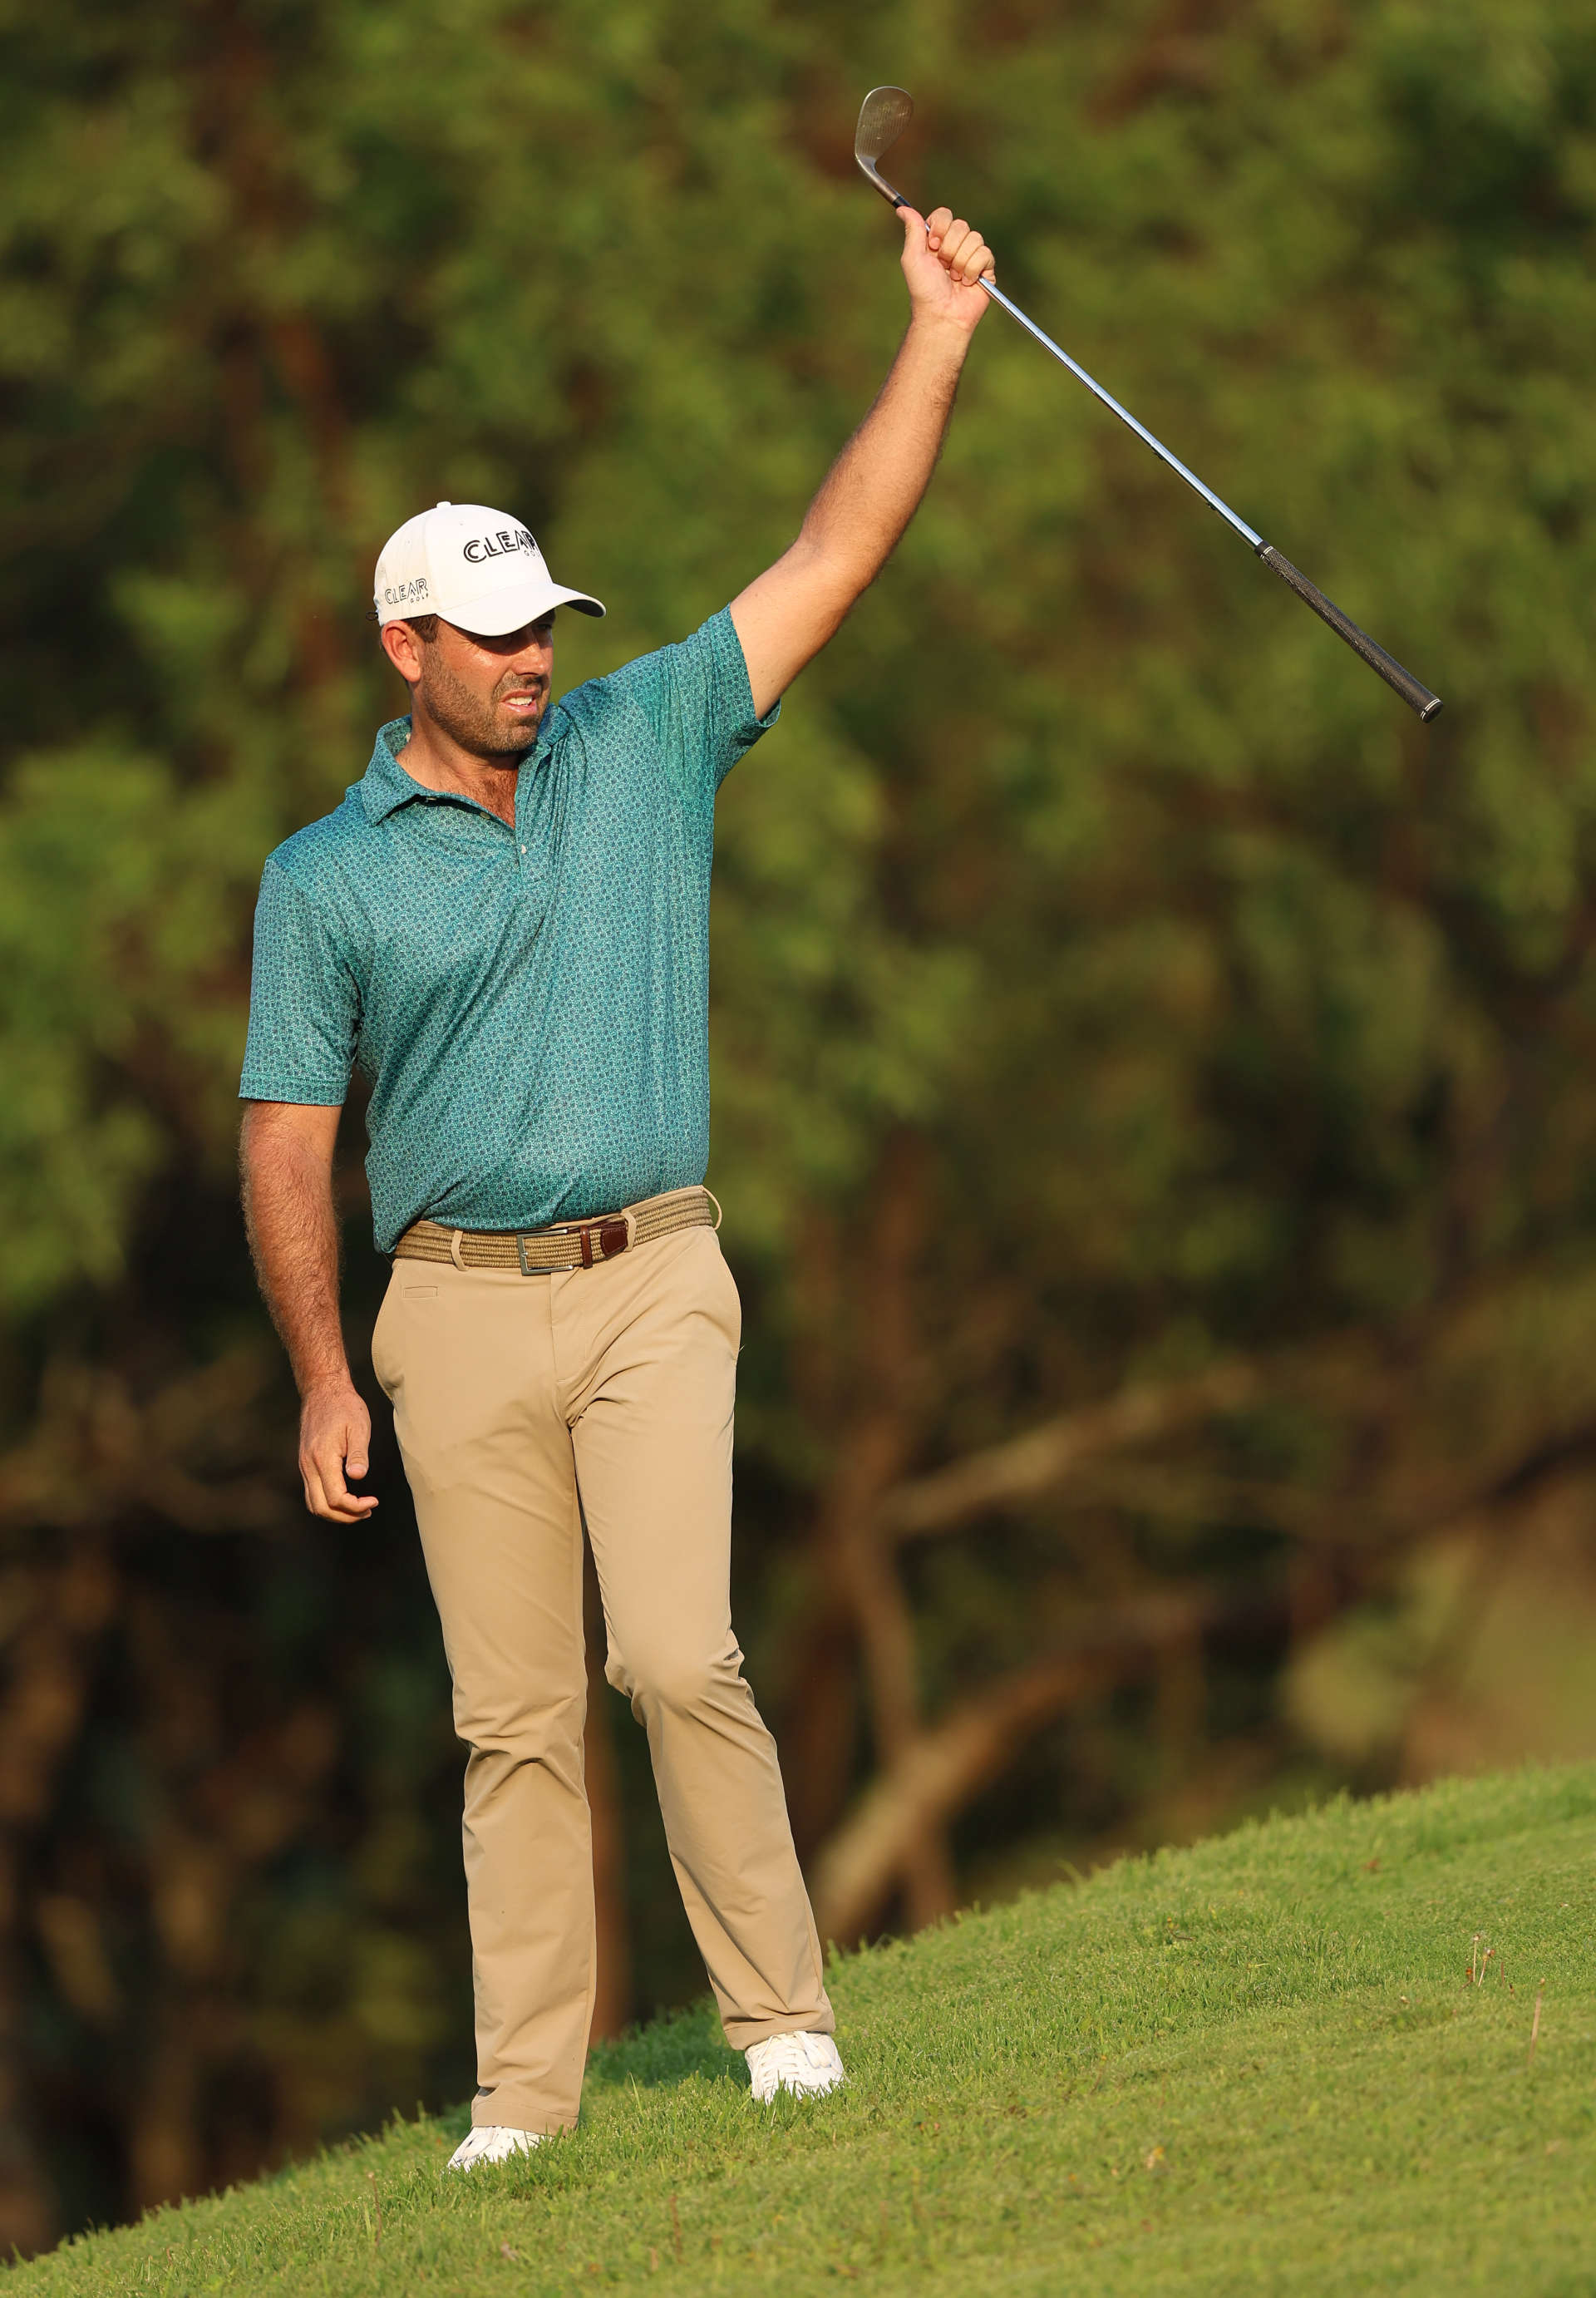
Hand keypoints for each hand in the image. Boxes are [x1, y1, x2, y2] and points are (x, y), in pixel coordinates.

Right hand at [299, 1378, 377, 1521]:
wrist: (322, 1391)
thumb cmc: (344, 1407)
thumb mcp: (358, 1427)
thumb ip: (358, 1454)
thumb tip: (358, 1477)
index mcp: (322, 1458)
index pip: (336, 1498)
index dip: (355, 1507)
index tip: (373, 1501)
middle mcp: (308, 1466)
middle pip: (321, 1508)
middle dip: (345, 1517)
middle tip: (367, 1511)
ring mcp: (304, 1466)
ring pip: (313, 1504)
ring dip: (335, 1513)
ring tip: (358, 1509)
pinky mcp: (305, 1464)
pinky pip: (312, 1493)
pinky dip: (327, 1503)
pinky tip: (345, 1498)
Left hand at [899, 203, 994, 332]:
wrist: (942, 314)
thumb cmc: (924, 290)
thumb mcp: (912, 258)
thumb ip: (913, 230)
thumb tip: (902, 208)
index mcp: (938, 239)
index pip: (944, 215)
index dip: (940, 228)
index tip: (933, 246)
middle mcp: (955, 245)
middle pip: (961, 225)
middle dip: (950, 248)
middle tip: (943, 267)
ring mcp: (971, 255)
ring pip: (974, 238)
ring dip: (961, 261)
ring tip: (955, 278)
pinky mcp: (985, 268)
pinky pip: (985, 253)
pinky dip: (973, 269)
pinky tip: (967, 282)